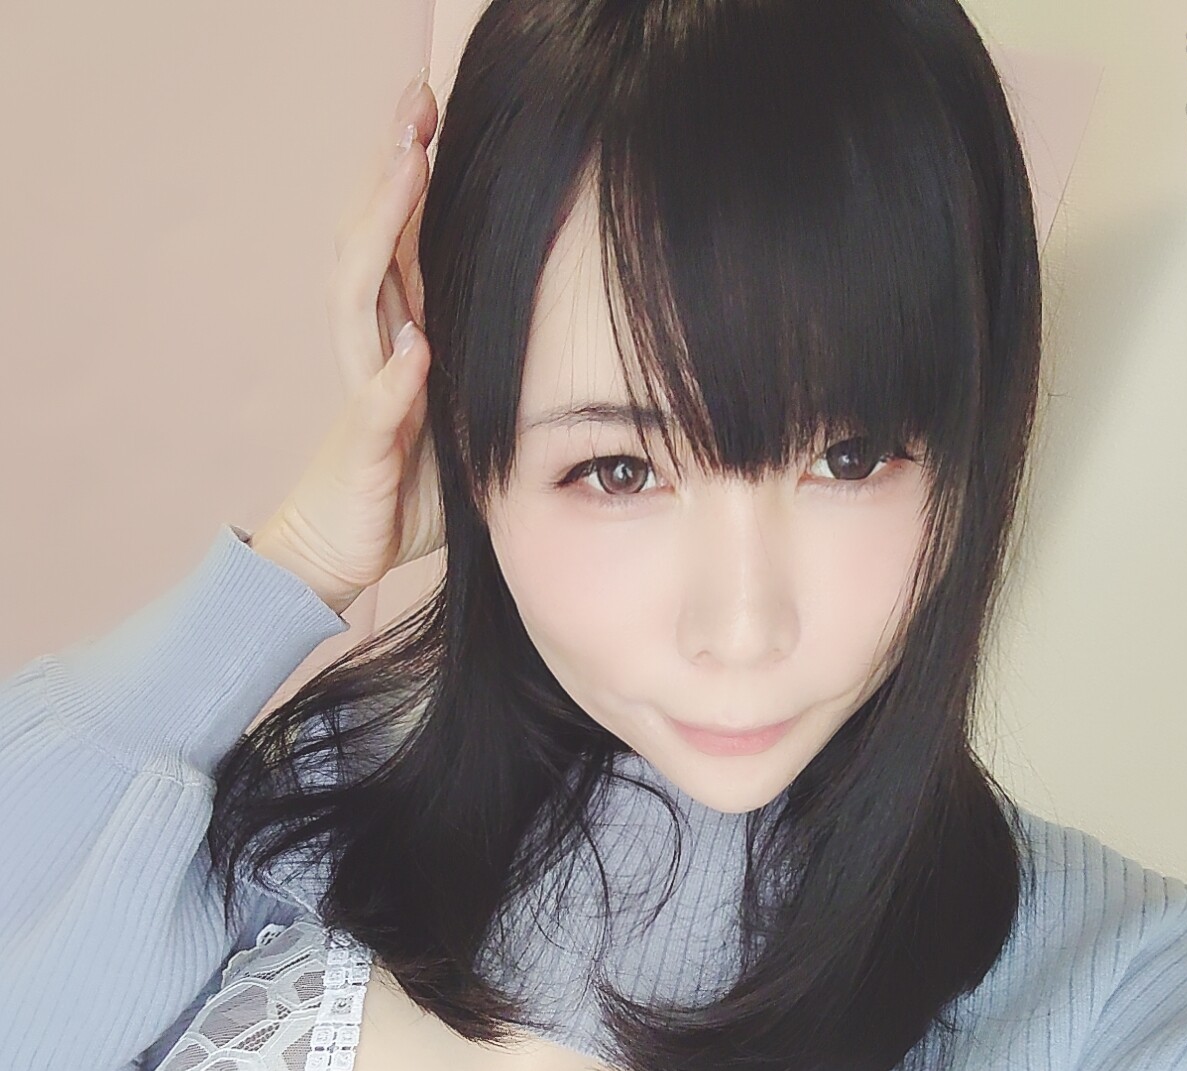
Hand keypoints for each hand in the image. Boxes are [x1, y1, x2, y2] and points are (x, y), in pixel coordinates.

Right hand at [253, 70, 442, 608]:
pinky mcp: (362, 453)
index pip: (402, 244)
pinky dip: (392, 380)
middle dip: (392, 173)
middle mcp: (373, 355)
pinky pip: (376, 409)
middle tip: (414, 103)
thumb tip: (555, 357)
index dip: (414, 179)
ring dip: (383, 236)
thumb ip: (484, 384)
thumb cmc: (401, 494)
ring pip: (361, 301)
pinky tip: (415, 347)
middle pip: (372, 245)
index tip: (433, 112)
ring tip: (406, 175)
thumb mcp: (459, 428)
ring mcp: (363, 397)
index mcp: (397, 342)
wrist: (335, 554)